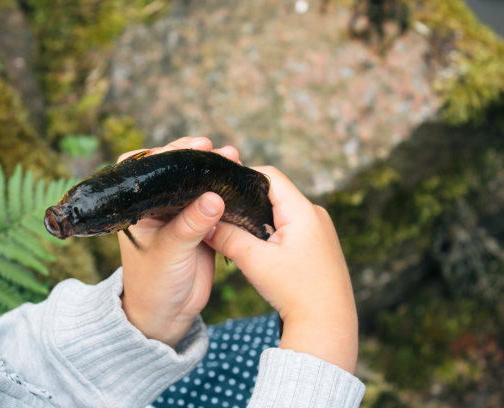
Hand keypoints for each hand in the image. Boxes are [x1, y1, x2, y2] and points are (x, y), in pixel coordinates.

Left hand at [119, 137, 239, 347]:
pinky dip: (226, 192)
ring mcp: (181, 216)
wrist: (167, 315)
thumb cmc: (154, 284)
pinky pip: (214, 204)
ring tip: (234, 158)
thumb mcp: (170, 252)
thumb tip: (215, 198)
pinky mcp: (201, 227)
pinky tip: (240, 182)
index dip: (167, 153)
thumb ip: (190, 225)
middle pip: (177, 172)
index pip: (147, 168)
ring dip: (215, 172)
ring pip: (198, 185)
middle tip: (215, 149)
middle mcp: (159, 207)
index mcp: (140, 207)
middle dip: (196, 158)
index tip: (191, 148)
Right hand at [205, 166, 358, 372]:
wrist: (327, 324)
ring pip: (281, 212)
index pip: (270, 176)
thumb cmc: (296, 292)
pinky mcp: (319, 244)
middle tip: (224, 214)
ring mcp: (320, 229)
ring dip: (259, 220)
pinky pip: (291, 227)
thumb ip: (227, 238)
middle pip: (274, 193)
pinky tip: (260, 251)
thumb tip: (205, 224)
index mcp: (303, 210)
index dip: (243, 177)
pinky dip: (272, 233)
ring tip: (239, 234)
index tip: (221, 188)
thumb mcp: (255, 262)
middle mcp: (315, 214)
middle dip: (248, 202)